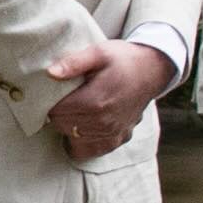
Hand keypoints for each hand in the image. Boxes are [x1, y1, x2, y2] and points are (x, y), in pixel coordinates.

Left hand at [47, 33, 174, 163]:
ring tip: (74, 110)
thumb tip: (50, 73)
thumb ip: (74, 63)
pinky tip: (84, 126)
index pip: (56, 112)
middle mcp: (103, 122)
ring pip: (73, 138)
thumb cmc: (122, 59)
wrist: (151, 70)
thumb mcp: (98, 52)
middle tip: (64, 99)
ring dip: (69, 126)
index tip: (53, 92)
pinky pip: (91, 150)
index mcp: (95, 101)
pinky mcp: (119, 139)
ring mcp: (112, 133)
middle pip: (62, 125)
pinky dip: (83, 142)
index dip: (50, 102)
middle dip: (58, 113)